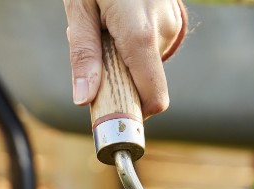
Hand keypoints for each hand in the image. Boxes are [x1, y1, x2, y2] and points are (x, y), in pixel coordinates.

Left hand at [64, 0, 185, 116]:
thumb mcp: (80, 8)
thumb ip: (83, 54)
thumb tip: (83, 100)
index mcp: (140, 35)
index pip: (153, 98)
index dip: (133, 112)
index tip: (108, 109)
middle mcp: (163, 32)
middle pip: (144, 82)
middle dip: (118, 76)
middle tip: (98, 45)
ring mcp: (172, 24)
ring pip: (146, 64)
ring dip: (124, 57)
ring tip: (107, 24)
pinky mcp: (173, 18)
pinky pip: (152, 47)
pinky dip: (134, 43)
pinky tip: (120, 18)